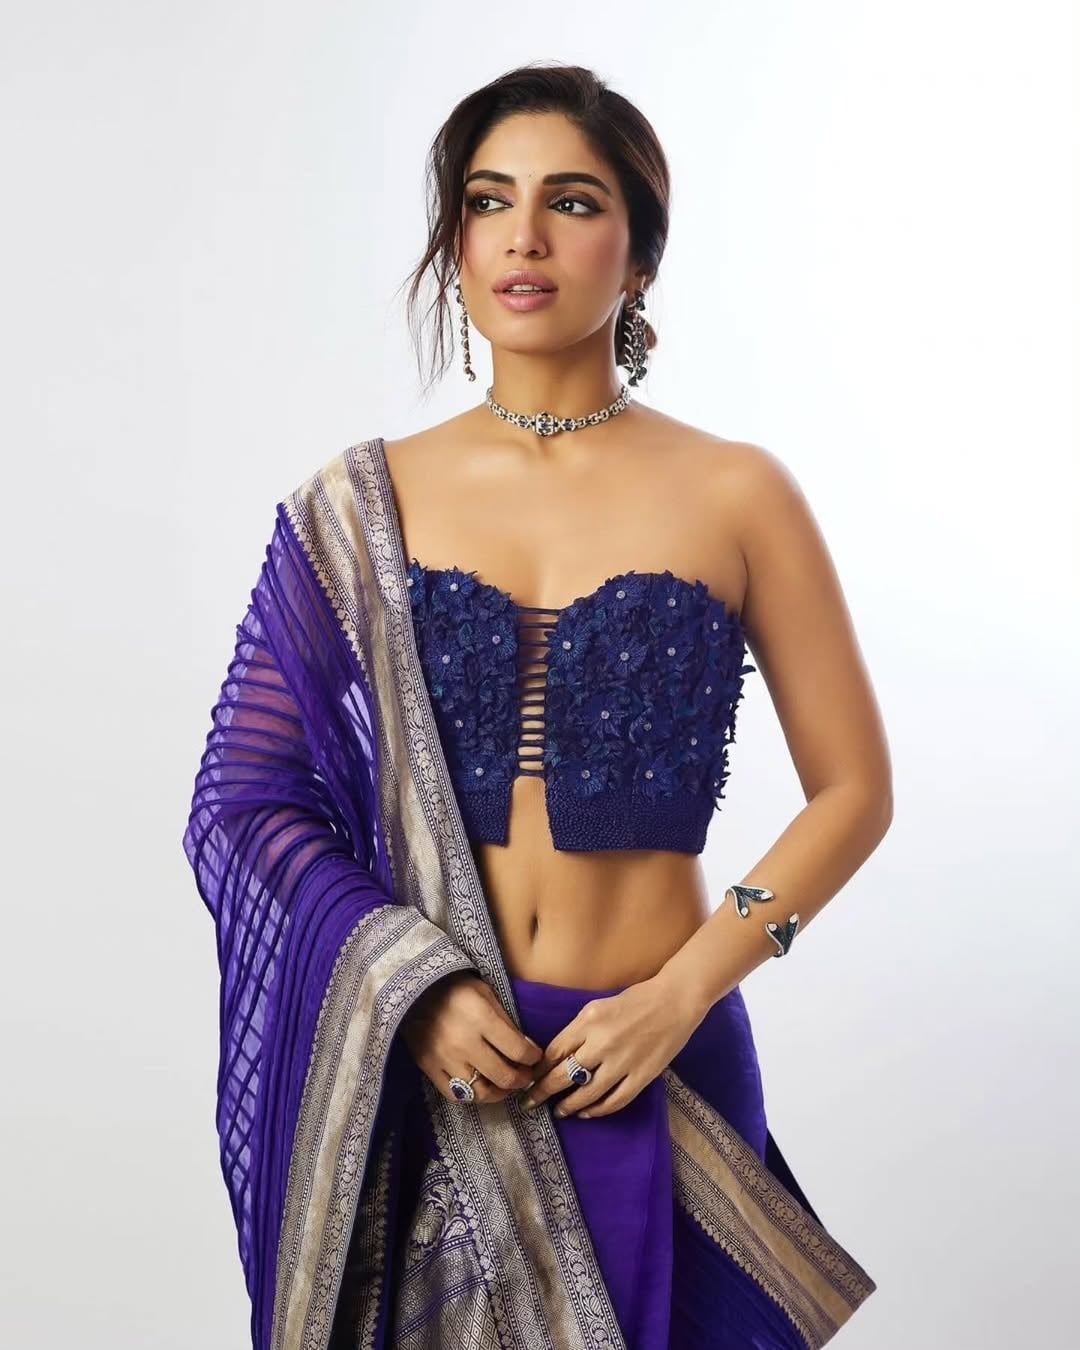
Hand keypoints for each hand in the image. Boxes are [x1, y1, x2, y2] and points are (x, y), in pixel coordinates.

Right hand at [399, 970, 543, 1104]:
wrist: (413, 989)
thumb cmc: (455, 987)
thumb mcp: (486, 993)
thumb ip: (506, 1021)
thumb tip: (526, 1048)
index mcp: (482, 1018)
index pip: (518, 1050)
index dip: (533, 1057)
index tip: (535, 1056)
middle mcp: (464, 1043)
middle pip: (503, 1076)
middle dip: (522, 1078)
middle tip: (526, 1075)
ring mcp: (445, 1059)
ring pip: (480, 1093)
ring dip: (499, 1093)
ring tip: (505, 1085)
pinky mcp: (429, 1067)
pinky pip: (455, 1095)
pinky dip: (471, 1095)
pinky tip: (480, 1086)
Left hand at [521, 974, 706, 1119]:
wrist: (674, 1002)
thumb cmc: (634, 1001)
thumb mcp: (597, 1007)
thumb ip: (577, 1030)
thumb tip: (556, 1056)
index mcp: (589, 1021)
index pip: (554, 1052)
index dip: (539, 1069)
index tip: (529, 1079)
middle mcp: (602, 1043)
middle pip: (564, 1075)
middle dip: (543, 1092)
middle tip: (529, 1103)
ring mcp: (622, 1062)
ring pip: (587, 1093)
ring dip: (568, 1106)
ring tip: (558, 1112)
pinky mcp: (641, 1076)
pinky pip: (614, 1101)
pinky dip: (598, 1110)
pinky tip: (587, 1113)